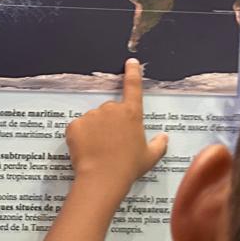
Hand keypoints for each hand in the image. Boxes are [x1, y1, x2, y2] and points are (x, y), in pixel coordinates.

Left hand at [66, 59, 168, 185]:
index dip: (133, 73)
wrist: (103, 178)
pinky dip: (80, 137)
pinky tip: (85, 150)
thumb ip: (159, 145)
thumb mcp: (150, 157)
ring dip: (94, 130)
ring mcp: (92, 115)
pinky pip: (77, 128)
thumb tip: (164, 138)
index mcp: (132, 113)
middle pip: (110, 110)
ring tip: (98, 149)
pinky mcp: (75, 125)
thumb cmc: (129, 167)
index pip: (133, 87)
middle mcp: (111, 109)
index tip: (131, 62)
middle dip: (109, 123)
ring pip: (93, 119)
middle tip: (111, 143)